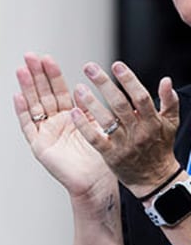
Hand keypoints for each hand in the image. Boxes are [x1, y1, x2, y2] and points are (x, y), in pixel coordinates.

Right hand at [14, 53, 116, 201]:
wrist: (98, 185)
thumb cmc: (102, 159)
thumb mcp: (100, 127)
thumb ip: (91, 108)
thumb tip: (84, 87)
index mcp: (71, 116)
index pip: (60, 90)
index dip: (52, 74)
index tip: (47, 57)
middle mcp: (56, 121)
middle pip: (44, 93)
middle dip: (37, 74)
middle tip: (29, 56)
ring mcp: (46, 132)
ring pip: (34, 105)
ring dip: (27, 87)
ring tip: (21, 69)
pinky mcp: (39, 146)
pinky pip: (29, 126)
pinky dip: (22, 111)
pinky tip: (18, 97)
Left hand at [70, 60, 181, 196]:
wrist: (156, 179)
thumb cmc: (160, 147)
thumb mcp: (170, 124)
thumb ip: (170, 102)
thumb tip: (166, 80)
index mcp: (152, 122)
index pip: (141, 97)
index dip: (129, 80)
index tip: (116, 65)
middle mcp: (138, 132)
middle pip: (120, 105)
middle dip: (104, 84)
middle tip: (90, 67)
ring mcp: (124, 144)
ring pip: (107, 121)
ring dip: (91, 103)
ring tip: (79, 87)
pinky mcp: (111, 155)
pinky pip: (95, 139)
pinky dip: (84, 126)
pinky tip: (74, 112)